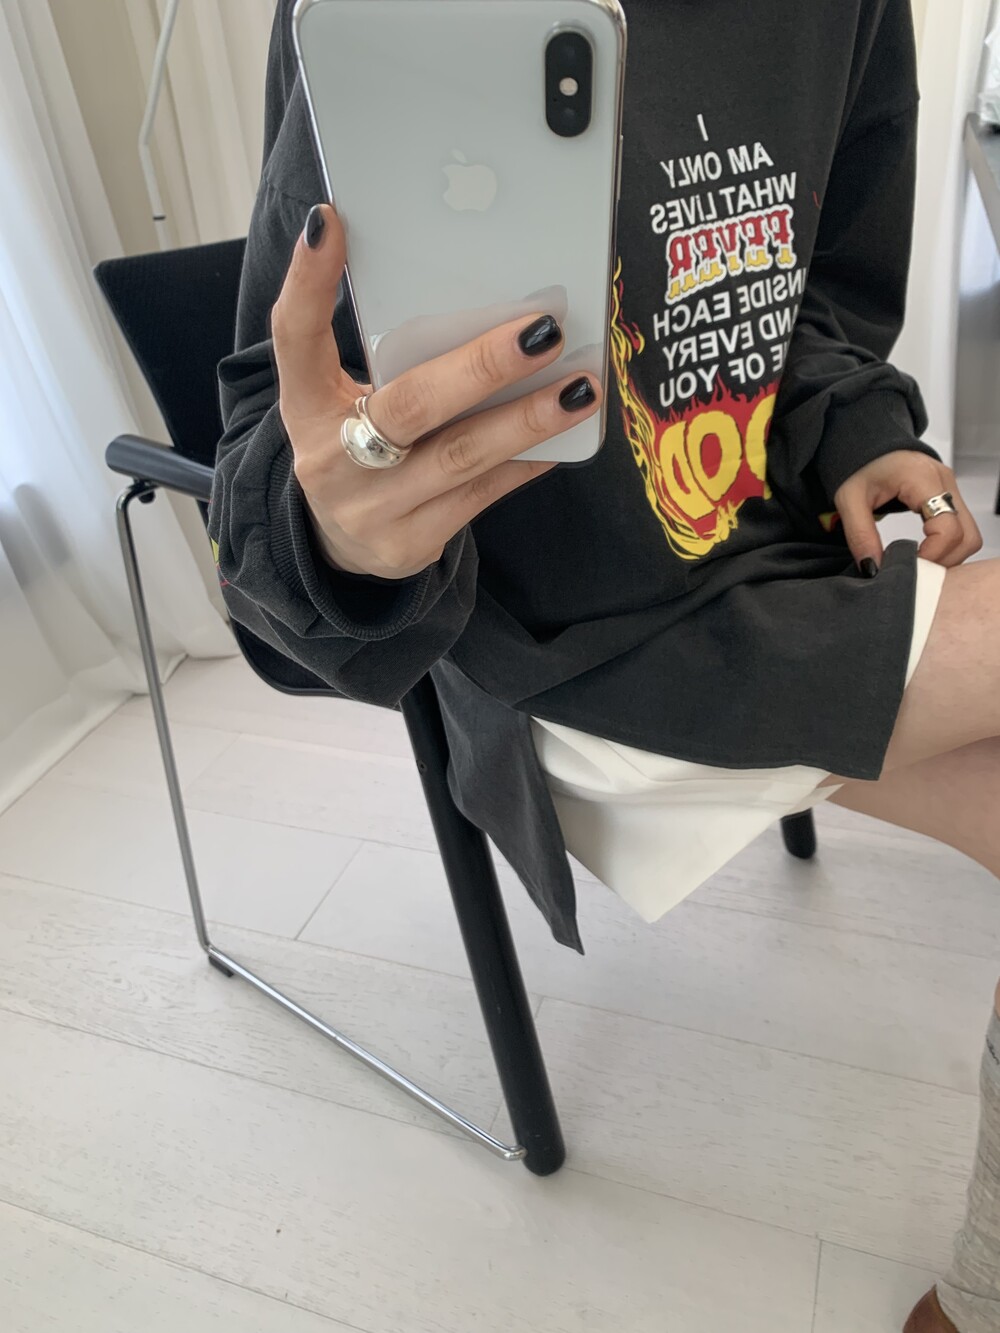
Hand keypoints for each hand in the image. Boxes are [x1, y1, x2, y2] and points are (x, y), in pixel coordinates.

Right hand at [271, 204, 600, 578]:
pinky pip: (483, 495)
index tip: (329, 224)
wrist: (337, 544)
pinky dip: (527, 460)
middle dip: (482, 367)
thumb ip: (385, 353)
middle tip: (543, 332)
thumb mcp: (340, 398)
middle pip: (411, 405)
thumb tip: (470, 287)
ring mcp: (372, 508)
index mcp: (305, 406)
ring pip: (462, 457)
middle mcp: (332, 458)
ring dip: (528, 419)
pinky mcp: (410, 544)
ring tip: (580, 387)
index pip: (294, 337)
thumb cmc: (355, 445)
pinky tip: (565, 434)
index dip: (307, 282)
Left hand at [833, 449, 981, 571]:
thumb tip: (872, 569)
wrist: (867, 444)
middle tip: (914, 569)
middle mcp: (944, 481)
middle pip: (966, 535)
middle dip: (942, 560)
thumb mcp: (849, 501)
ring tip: (917, 562)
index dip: (933, 555)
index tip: (909, 566)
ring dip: (947, 556)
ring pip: (968, 535)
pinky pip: (962, 529)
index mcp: (921, 478)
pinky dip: (947, 546)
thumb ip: (860, 535)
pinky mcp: (950, 495)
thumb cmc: (858, 467)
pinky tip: (923, 551)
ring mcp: (951, 488)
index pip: (947, 527)